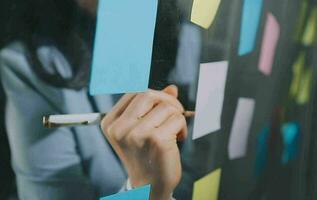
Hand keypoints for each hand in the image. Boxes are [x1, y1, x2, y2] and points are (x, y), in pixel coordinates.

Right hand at [101, 85, 187, 199]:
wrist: (149, 186)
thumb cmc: (146, 156)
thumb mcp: (142, 129)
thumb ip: (154, 106)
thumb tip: (172, 88)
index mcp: (111, 123)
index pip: (134, 92)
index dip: (154, 95)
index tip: (162, 106)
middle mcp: (120, 128)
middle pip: (148, 93)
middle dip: (167, 101)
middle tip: (175, 114)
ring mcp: (137, 134)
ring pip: (166, 106)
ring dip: (177, 116)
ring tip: (174, 132)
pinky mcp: (156, 140)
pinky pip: (177, 119)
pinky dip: (182, 127)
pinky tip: (177, 139)